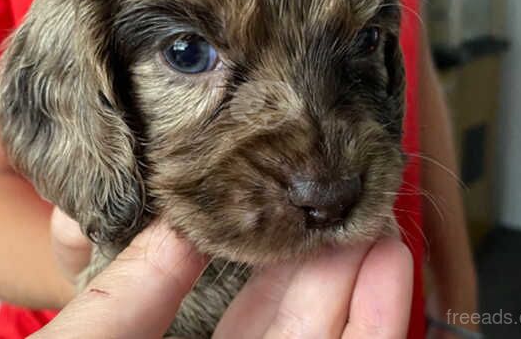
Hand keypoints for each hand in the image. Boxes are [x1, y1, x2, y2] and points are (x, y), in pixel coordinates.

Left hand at [32, 221, 412, 338]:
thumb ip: (129, 296)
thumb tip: (178, 222)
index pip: (230, 306)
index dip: (266, 252)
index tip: (289, 203)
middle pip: (292, 318)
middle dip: (324, 257)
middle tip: (344, 199)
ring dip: (362, 279)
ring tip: (378, 219)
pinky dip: (377, 320)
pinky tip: (391, 266)